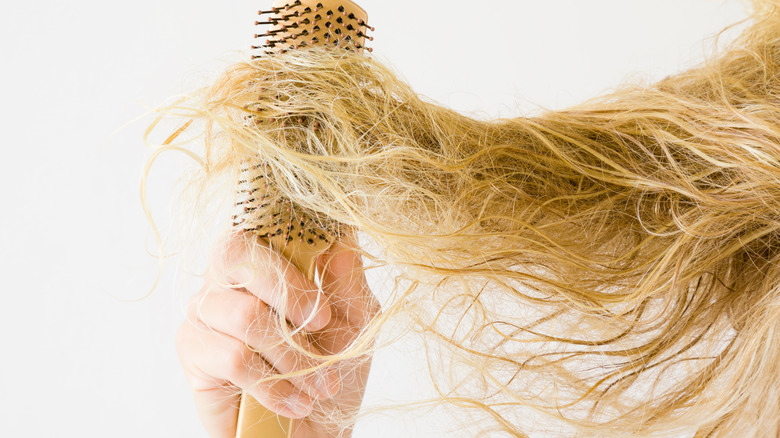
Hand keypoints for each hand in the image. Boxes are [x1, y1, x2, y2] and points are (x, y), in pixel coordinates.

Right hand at [175, 232, 379, 437]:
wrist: (313, 429)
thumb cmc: (331, 367)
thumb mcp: (355, 321)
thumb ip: (347, 279)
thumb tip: (344, 236)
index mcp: (265, 257)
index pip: (260, 224)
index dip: (292, 250)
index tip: (326, 302)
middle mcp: (227, 277)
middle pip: (234, 252)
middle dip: (287, 292)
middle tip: (322, 328)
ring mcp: (204, 311)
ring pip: (244, 315)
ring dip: (292, 356)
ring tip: (319, 385)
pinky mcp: (192, 350)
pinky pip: (232, 357)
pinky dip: (273, 384)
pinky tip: (295, 402)